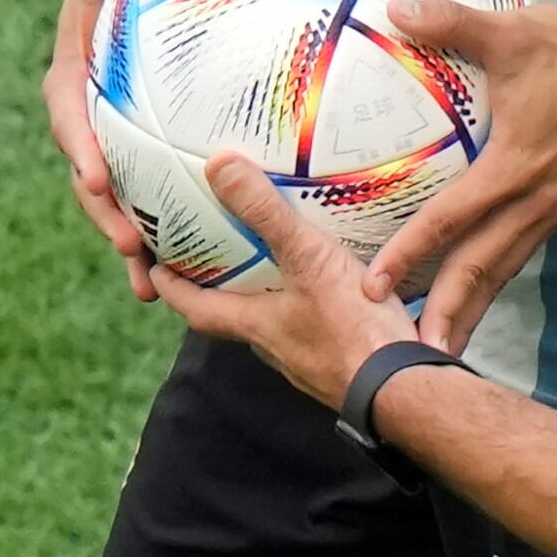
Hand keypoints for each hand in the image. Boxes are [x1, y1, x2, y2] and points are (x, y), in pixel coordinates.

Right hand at [46, 0, 156, 303]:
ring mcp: (124, 145)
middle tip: (132, 251)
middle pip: (94, 179)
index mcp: (75, 83)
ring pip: (126, 203)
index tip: (97, 178)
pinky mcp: (156, 157)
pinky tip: (216, 275)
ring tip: (158, 290)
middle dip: (108, 219)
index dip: (81, 152)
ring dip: (138, 248)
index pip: (72, 121)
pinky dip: (182, 236)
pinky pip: (167, 200)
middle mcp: (93, 122)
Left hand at [147, 155, 420, 406]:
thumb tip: (219, 166)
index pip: (195, 306)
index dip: (172, 285)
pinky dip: (312, 307)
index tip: (153, 266)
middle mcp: (274, 346)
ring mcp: (308, 359)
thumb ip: (266, 214)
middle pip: (233, 315)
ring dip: (270, 297)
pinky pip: (316, 329)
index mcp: (254, 325)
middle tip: (215, 255)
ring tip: (276, 262)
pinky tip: (333, 287)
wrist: (403, 390)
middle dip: (221, 287)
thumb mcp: (308, 260)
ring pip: (276, 323)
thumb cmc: (353, 330)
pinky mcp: (341, 362)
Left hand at [362, 0, 556, 350]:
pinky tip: (467, 301)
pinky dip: (488, 283)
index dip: (410, 253)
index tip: (375, 286)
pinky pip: (515, 255)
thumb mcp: (511, 30)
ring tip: (437, 349)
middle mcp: (534, 201)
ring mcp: (549, 210)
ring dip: (468, 308)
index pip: (453, 219)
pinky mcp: (555, 208)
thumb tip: (393, 10)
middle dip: (444, 310)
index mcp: (517, 167)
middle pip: (481, 268)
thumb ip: (450, 22)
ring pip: (502, 270)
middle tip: (408, 352)